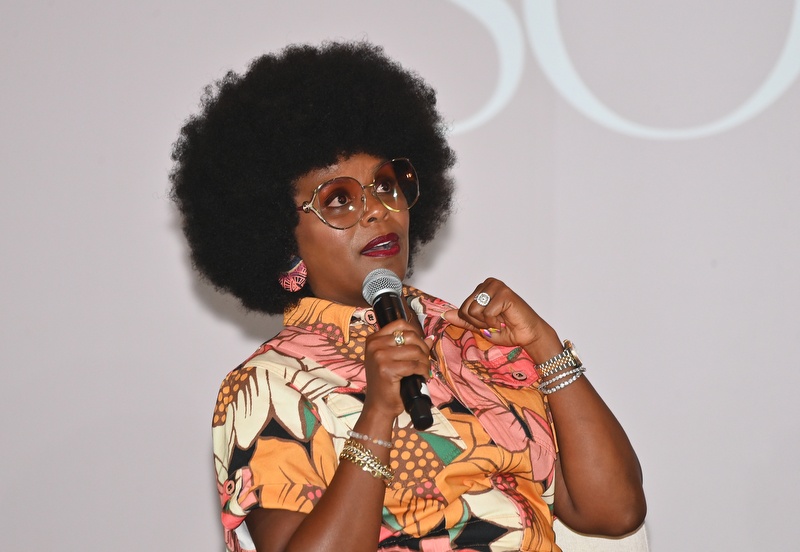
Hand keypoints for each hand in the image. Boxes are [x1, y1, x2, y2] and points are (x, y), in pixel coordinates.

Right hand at [362, 320, 433, 419]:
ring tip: (424, 369)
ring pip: (414, 350)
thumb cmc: (386, 383)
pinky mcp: (387, 369)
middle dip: (423, 348)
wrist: (379, 405)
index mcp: (373, 339)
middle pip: (410, 336)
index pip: (400, 324)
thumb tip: (430, 338)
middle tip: (425, 360)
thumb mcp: (394, 360)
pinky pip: (414, 365)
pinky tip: (423, 376)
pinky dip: (423, 370)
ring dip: (425, 361)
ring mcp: (379, 356)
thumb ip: (409, 346)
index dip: (415, 333)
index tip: (420, 346)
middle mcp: (374, 345)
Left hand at [441, 278, 559, 361]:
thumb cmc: (508, 330)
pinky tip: (506, 319)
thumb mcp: (480, 327)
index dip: (474, 322)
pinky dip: (495, 322)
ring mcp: (496, 286)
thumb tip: (445, 315)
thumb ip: (464, 320)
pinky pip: (486, 313)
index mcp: (481, 289)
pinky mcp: (504, 293)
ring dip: (487, 323)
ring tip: (501, 321)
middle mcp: (488, 284)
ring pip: (474, 311)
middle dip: (479, 323)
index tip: (489, 323)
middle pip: (465, 309)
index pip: (462, 309)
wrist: (529, 336)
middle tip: (496, 323)